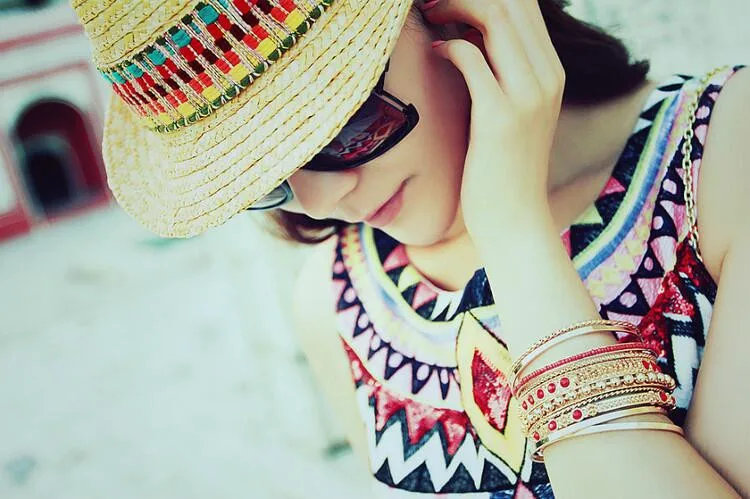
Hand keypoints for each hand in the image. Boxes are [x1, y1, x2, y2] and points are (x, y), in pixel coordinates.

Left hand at [420, 0, 565, 247]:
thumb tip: (471, 37)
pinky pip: (471, 57)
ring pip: (495, 17)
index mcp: (552, 72)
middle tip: (433, 4)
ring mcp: (528, 95)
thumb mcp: (512, 114)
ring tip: (431, 18)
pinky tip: (434, 53)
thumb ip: (503, 74)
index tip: (449, 3)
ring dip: (455, 8)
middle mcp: (547, 76)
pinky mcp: (501, 116)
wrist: (514, 221)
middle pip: (512, 1)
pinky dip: (447, 46)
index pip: (525, 5)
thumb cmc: (502, 170)